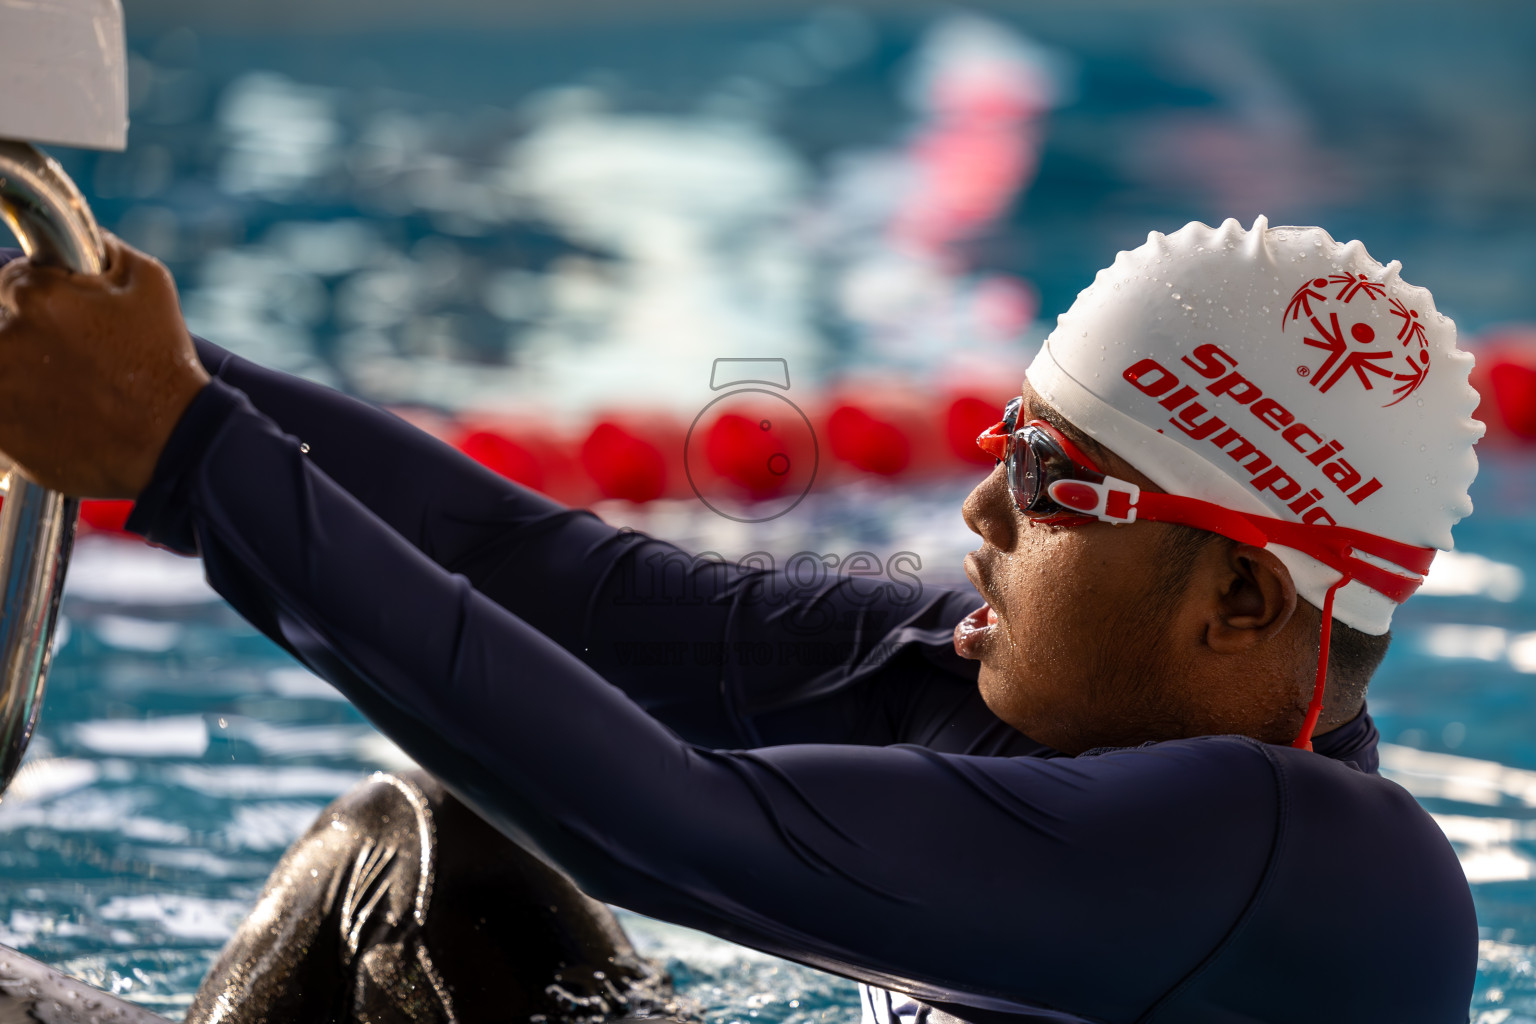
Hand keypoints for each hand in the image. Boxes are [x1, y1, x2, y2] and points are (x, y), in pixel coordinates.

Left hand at [0, 235, 209, 498]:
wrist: (173, 442)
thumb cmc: (163, 363)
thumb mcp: (151, 284)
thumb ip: (104, 250)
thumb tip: (84, 241)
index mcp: (36, 296)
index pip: (7, 283)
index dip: (36, 301)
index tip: (59, 322)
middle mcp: (5, 339)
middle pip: (0, 329)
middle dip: (26, 339)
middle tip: (68, 362)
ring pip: (1, 369)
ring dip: (21, 376)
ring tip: (65, 393)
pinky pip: (1, 411)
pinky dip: (19, 413)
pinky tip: (56, 418)